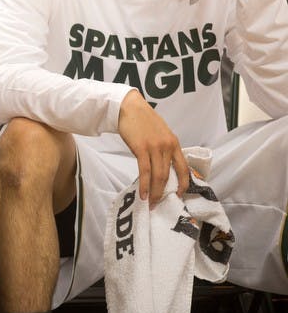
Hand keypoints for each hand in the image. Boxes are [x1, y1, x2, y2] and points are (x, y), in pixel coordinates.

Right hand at [118, 91, 188, 207]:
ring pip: (158, 175)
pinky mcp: (141, 148)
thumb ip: (163, 148)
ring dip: (155, 192)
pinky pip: (145, 171)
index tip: (179, 195)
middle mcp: (168, 146)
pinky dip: (144, 184)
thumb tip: (161, 167)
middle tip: (159, 204)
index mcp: (174, 143)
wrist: (129, 107)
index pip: (184, 168)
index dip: (183, 184)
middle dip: (164, 193)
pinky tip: (143, 194)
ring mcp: (155, 147)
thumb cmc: (142, 120)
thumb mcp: (160, 134)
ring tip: (150, 203)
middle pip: (168, 175)